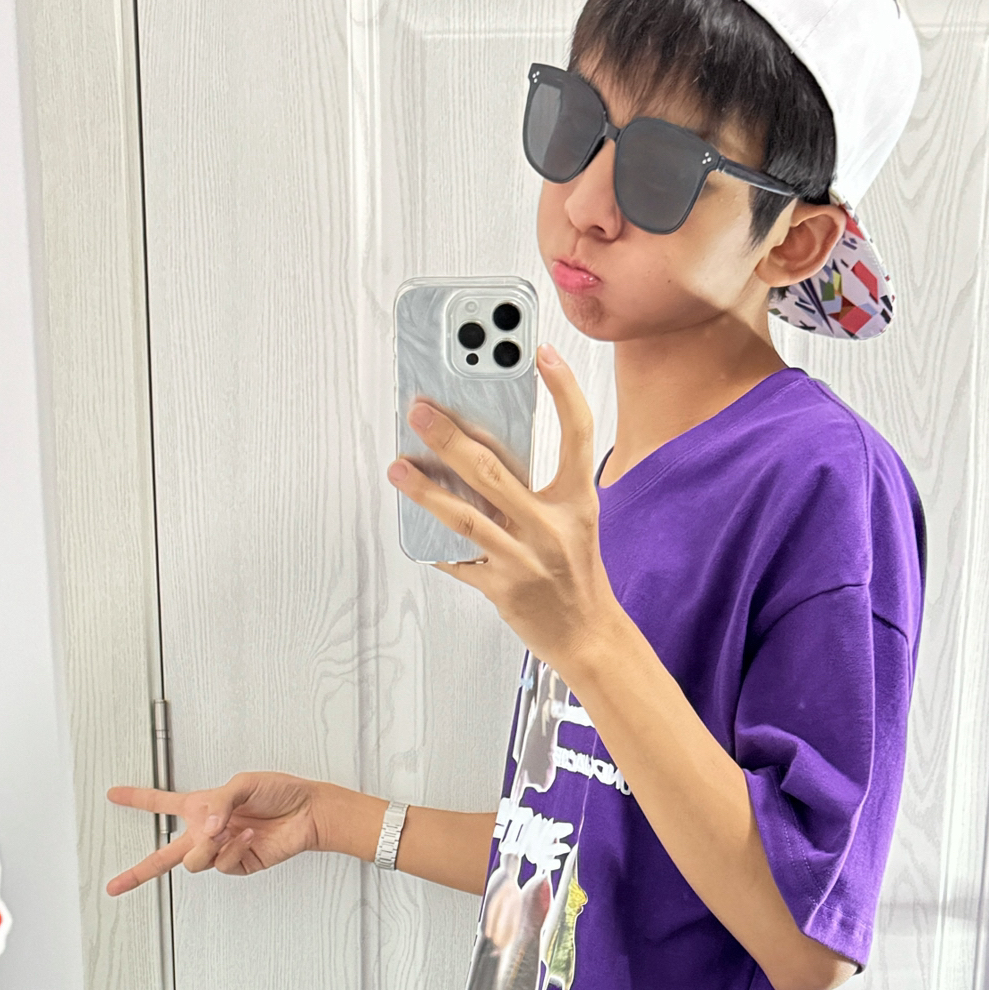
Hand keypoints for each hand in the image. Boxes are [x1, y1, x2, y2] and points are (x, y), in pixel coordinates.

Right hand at [104, 772, 321, 894]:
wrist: (307, 813)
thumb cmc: (278, 793)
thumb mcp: (242, 785)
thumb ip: (218, 805)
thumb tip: (205, 829)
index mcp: (201, 808)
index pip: (161, 803)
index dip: (136, 799)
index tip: (114, 794)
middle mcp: (206, 832)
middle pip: (163, 855)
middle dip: (136, 872)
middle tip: (114, 886)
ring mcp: (221, 851)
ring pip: (192, 862)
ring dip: (209, 845)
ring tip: (231, 830)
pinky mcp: (238, 865)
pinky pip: (221, 864)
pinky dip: (233, 849)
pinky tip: (249, 836)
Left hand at [389, 345, 628, 672]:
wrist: (589, 635)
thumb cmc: (578, 574)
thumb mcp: (574, 521)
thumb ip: (538, 488)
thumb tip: (482, 453)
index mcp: (576, 501)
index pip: (576, 433)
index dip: (562, 390)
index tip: (541, 353)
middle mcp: (550, 526)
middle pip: (492, 470)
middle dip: (449, 437)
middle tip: (421, 411)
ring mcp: (524, 559)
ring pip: (464, 516)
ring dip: (425, 489)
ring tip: (399, 467)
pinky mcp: (502, 589)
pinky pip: (459, 560)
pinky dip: (434, 543)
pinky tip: (414, 526)